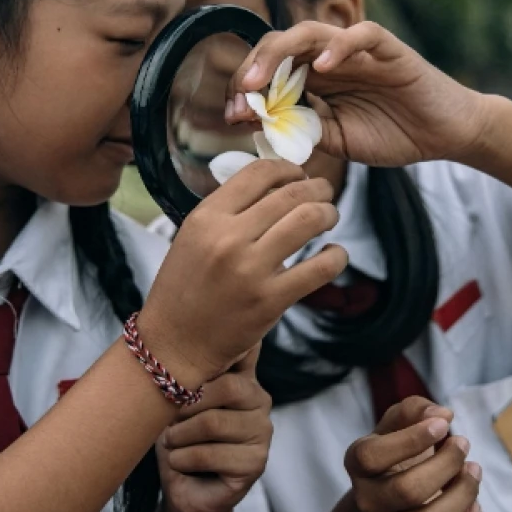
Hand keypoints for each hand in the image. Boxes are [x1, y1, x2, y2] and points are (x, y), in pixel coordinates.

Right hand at [140, 160, 347, 383]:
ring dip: (328, 213)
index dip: (288, 168)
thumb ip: (228, 212)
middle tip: (325, 193)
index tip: (300, 175)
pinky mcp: (270, 300)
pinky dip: (336, 256)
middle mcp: (228, 238)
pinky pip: (320, 268)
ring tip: (329, 217)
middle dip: (317, 188)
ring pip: (309, 220)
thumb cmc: (183, 290)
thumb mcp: (192, 237)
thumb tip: (274, 189)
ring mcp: (251, 269)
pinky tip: (335, 255)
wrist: (174, 343)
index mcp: (207, 217)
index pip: (259, 173)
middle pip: (290, 193)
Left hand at [157, 348, 271, 511]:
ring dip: (178, 437)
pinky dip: (182, 459)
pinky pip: (209, 455)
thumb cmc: (177, 437)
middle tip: (169, 421)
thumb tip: (183, 333)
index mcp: (243, 377)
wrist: (182, 488)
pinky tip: (180, 462)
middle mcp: (260, 400)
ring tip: (172, 443)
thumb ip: (188, 372)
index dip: (232, 344)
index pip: (248, 349)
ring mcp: (262, 432)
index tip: (206, 345)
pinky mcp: (255, 463)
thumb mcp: (175, 400)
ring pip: (212, 424)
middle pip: (227, 388)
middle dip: (187, 405)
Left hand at [228, 21, 490, 166]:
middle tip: (238, 96)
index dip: (245, 87)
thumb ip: (303, 131)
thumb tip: (258, 126)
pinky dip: (340, 46)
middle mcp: (330, 57)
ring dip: (279, 53)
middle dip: (252, 68)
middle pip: (280, 44)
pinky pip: (362, 35)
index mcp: (314, 77)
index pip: (269, 68)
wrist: (445, 135)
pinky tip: (322, 68)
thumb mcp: (336, 141)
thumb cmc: (392, 134)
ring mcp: (358, 49)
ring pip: (310, 32)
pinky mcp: (390, 48)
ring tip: (260, 81)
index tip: (230, 115)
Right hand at [344, 397, 481, 511]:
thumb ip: (414, 410)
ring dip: (462, 494)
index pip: (373, 455)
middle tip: (463, 444)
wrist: (383, 501)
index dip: (410, 439)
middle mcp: (368, 501)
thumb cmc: (395, 455)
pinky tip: (474, 505)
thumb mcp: (395, 426)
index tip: (443, 424)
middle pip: (408, 490)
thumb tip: (443, 414)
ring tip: (473, 471)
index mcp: (358, 465)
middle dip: (446, 464)